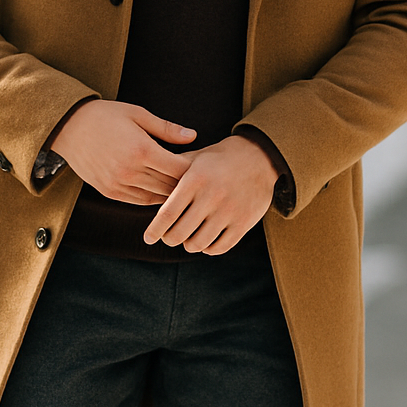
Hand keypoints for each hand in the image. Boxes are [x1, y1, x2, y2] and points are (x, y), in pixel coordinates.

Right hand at [52, 101, 195, 203]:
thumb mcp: (138, 114)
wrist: (69, 127)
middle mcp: (130, 171)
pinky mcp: (110, 192)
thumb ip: (167, 129)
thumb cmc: (106, 116)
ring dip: (171, 194)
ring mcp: (119, 184)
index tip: (204, 168)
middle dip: (186, 185)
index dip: (194, 170)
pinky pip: (140, 201)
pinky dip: (154, 198)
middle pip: (170, 186)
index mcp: (141, 150)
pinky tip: (163, 192)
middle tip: (200, 183)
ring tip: (185, 189)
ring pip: (157, 197)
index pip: (179, 169)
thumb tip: (193, 136)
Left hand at [143, 135, 279, 253]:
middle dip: (170, 239)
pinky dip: (208, 249)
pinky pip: (220, 247)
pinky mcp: (245, 222)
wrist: (260, 157)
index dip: (155, 230)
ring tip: (187, 239)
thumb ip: (172, 172)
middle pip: (180, 233)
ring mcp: (230, 211)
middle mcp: (212, 196)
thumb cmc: (220, 159)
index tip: (148, 238)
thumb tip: (147, 184)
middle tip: (168, 237)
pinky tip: (205, 241)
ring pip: (198, 244)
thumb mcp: (195, 158)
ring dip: (189, 245)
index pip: (168, 213)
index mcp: (196, 179)